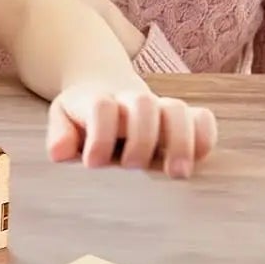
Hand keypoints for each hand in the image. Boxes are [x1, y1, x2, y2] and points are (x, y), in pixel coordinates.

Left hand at [46, 84, 217, 177]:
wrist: (104, 90)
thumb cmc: (82, 116)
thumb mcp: (63, 120)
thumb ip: (60, 134)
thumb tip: (59, 153)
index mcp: (99, 101)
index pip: (102, 106)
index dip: (99, 135)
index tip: (93, 163)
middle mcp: (131, 101)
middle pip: (143, 104)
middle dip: (141, 137)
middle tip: (133, 166)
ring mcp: (159, 108)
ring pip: (177, 109)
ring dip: (180, 141)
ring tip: (177, 173)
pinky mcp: (182, 118)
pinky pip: (203, 118)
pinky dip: (205, 135)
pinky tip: (198, 159)